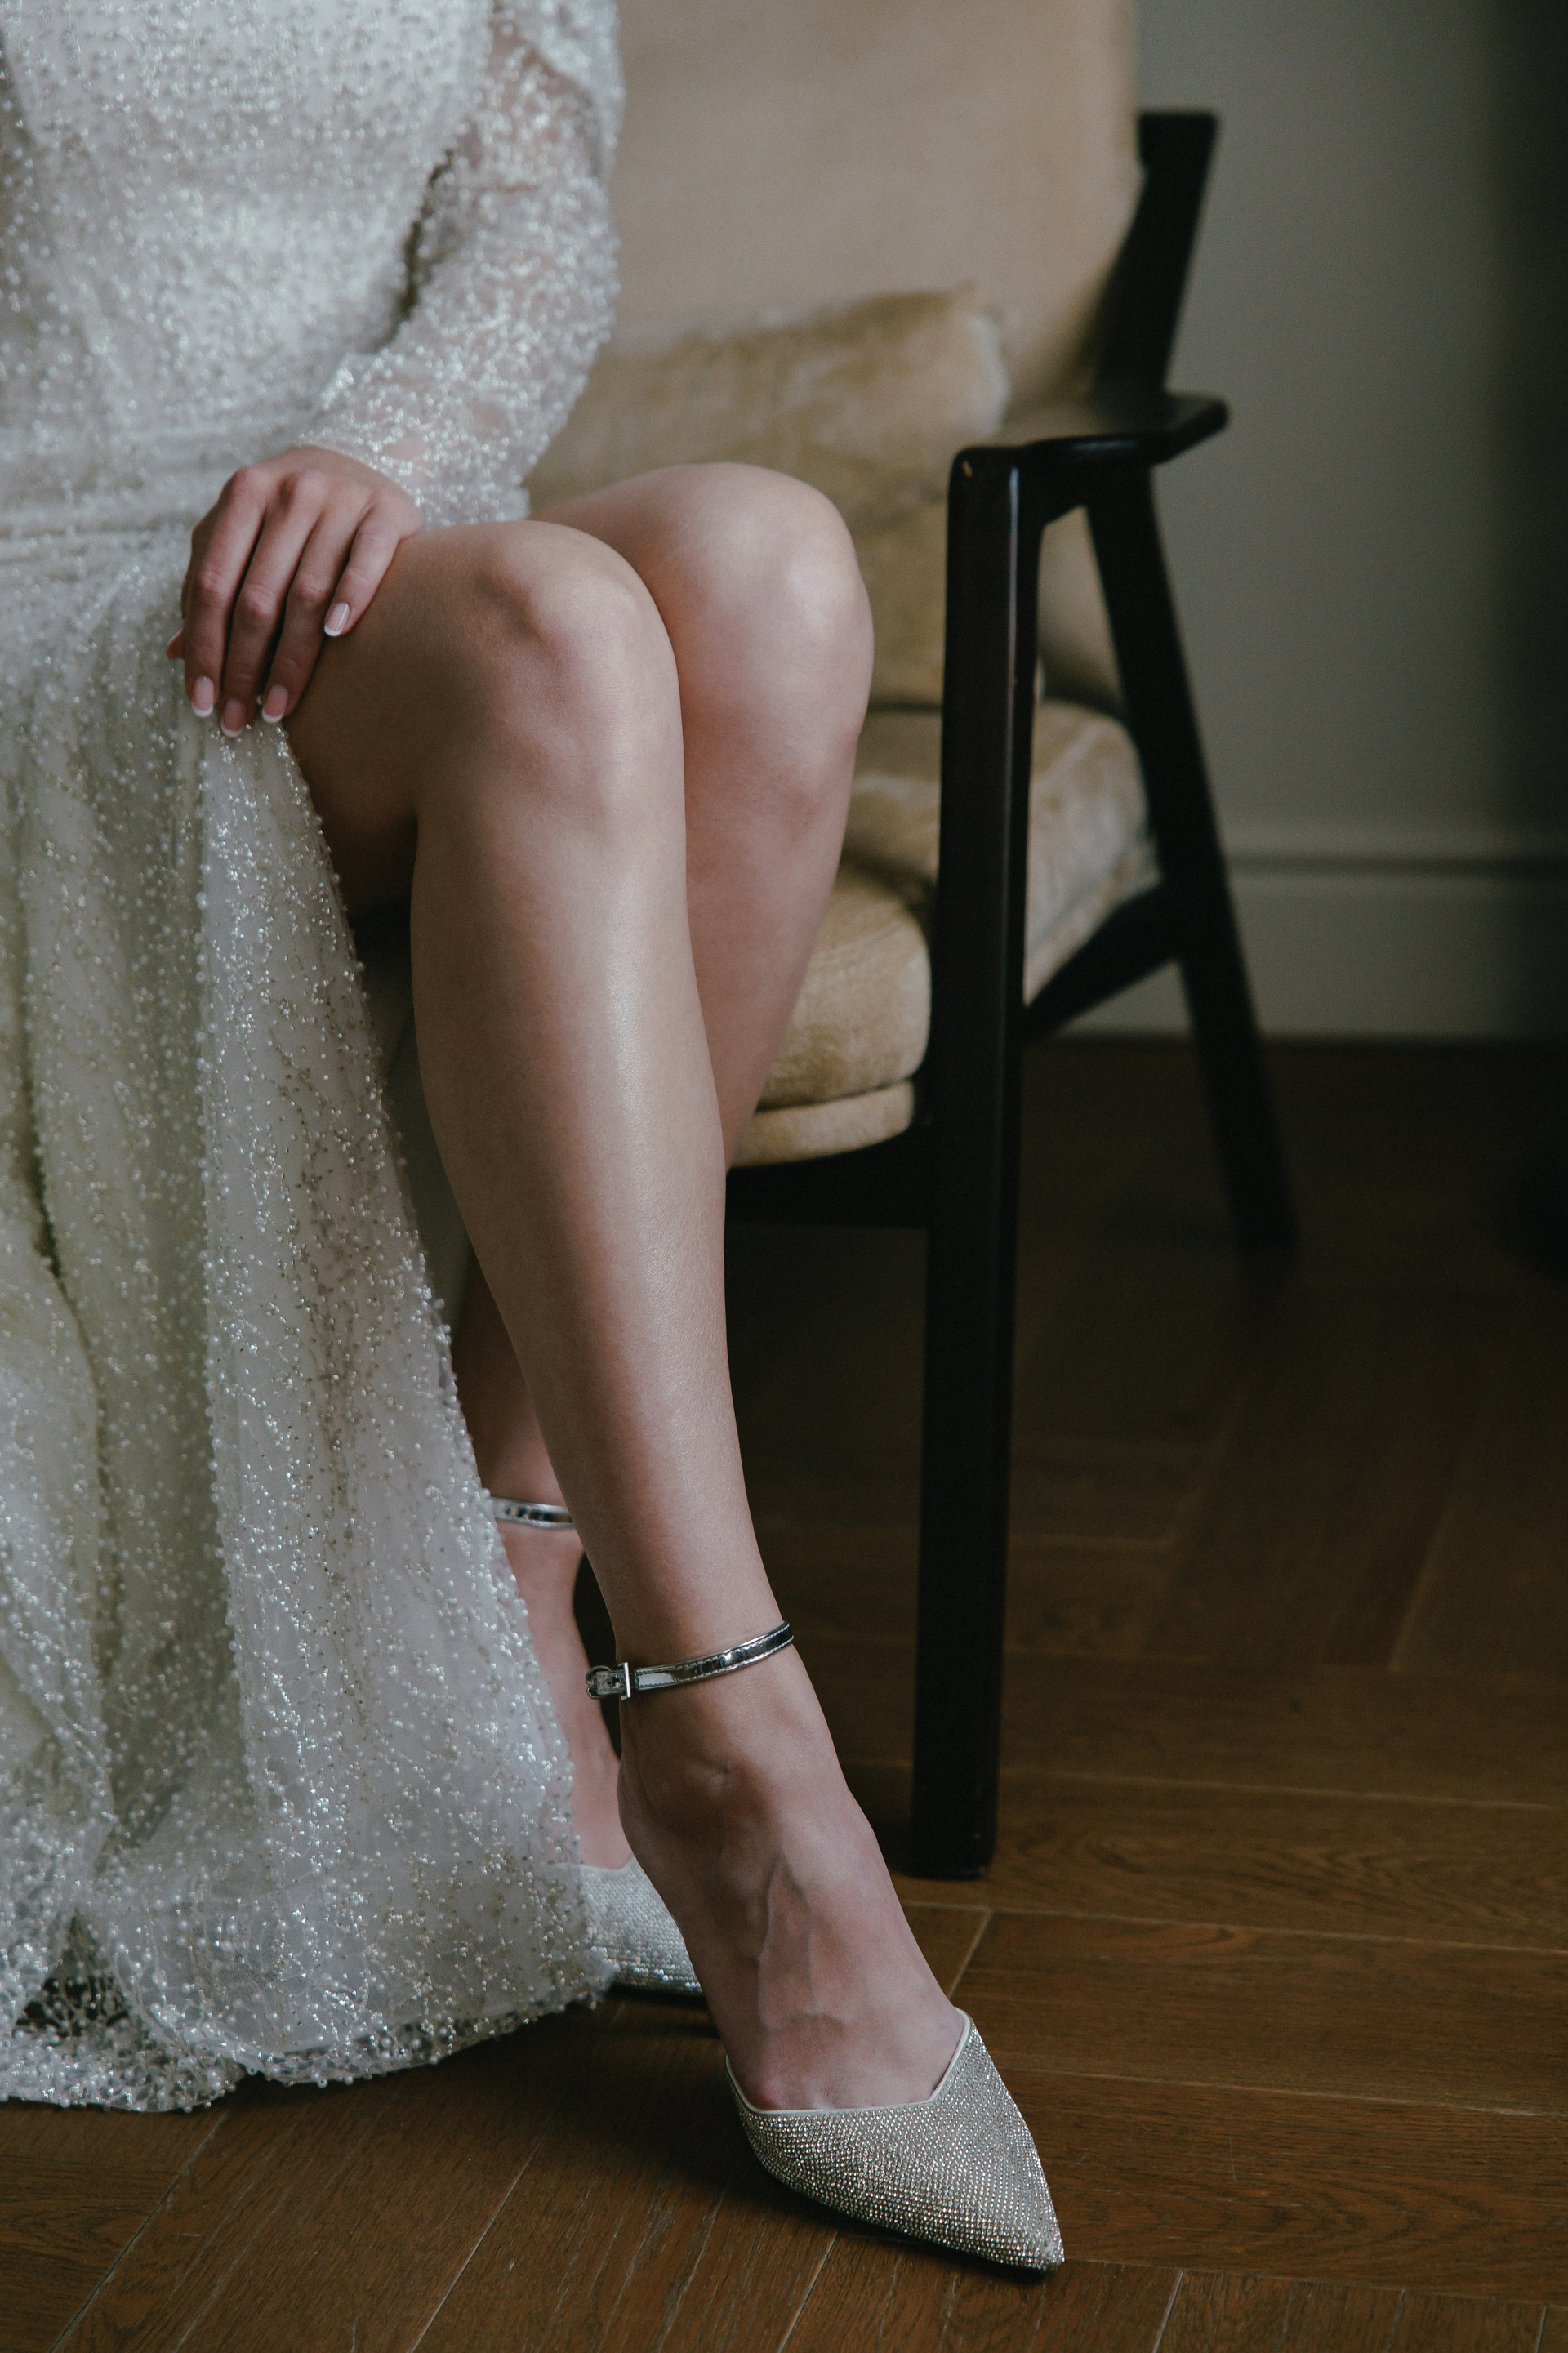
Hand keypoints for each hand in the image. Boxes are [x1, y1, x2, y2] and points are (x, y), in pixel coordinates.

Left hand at [166, 447, 421, 734]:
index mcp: (243, 495)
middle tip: (237, 721)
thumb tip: (173, 653)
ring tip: (278, 709)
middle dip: (242, 668)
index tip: (201, 703)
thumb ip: (211, 584)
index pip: (211, 584)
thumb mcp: (245, 535)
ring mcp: (339, 499)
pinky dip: (350, 598)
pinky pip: (366, 563)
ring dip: (291, 660)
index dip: (203, 648)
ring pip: (307, 592)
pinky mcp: (386, 512)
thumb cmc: (291, 516)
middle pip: (256, 598)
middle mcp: (288, 491)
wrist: (362, 461)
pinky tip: (335, 637)